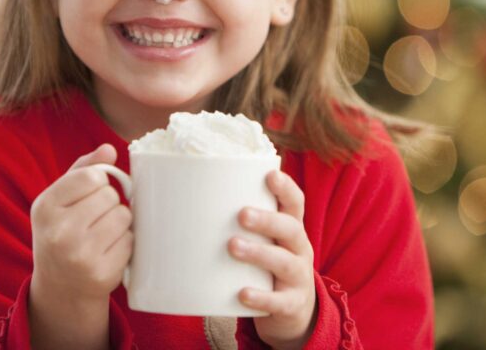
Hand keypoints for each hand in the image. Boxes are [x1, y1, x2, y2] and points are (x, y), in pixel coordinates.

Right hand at [30, 144, 133, 302]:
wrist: (61, 287)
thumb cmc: (62, 232)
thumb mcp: (59, 199)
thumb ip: (82, 169)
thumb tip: (109, 148)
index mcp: (45, 207)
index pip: (91, 176)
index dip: (98, 181)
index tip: (90, 193)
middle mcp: (59, 232)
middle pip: (110, 195)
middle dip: (109, 203)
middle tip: (95, 218)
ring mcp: (80, 256)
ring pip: (123, 216)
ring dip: (119, 222)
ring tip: (102, 233)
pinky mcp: (101, 274)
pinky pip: (130, 241)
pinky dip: (124, 243)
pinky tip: (108, 250)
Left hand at [228, 169, 315, 349]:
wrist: (292, 311)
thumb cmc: (266, 265)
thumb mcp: (263, 241)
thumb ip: (239, 224)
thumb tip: (186, 201)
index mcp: (291, 228)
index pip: (295, 203)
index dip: (285, 188)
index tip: (270, 174)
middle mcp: (299, 249)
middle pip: (290, 229)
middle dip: (267, 220)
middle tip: (241, 214)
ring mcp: (298, 277)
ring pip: (284, 262)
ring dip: (259, 253)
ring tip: (233, 246)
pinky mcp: (292, 304)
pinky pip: (279, 301)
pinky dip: (261, 297)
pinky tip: (242, 293)